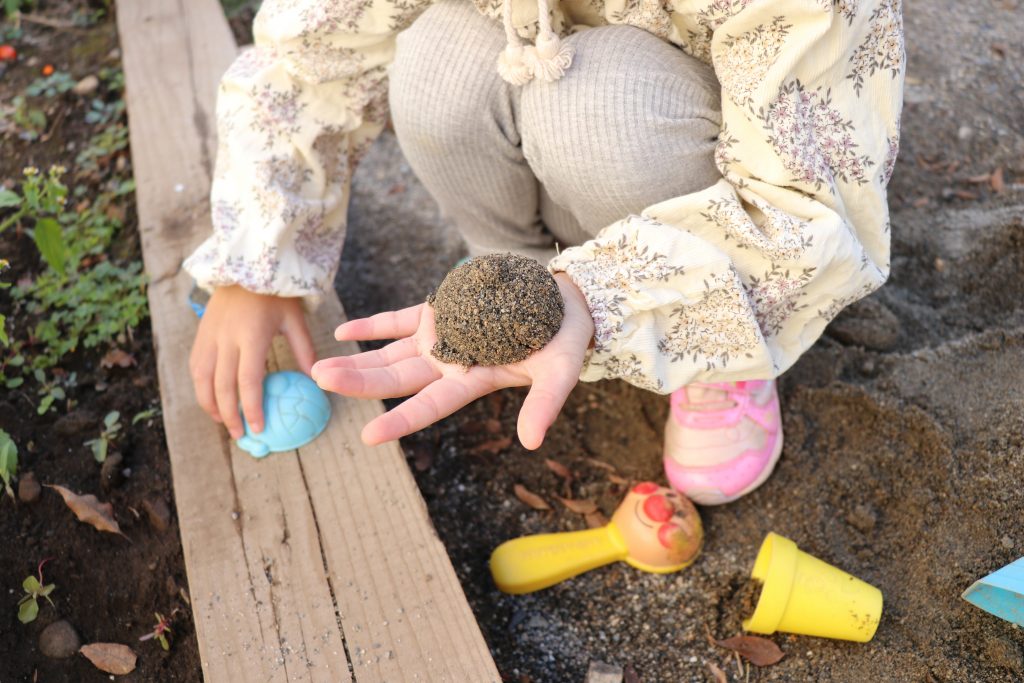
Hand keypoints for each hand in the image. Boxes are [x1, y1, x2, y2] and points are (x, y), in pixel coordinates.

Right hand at [189, 285, 315, 438]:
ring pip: (202, 379)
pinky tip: (211, 400)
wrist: (246, 266)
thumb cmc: (277, 295)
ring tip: (223, 423)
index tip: (259, 428)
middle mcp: (226, 338)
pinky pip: (195, 366)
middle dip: (230, 415)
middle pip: (222, 386)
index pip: (248, 381)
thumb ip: (304, 350)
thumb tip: (315, 380)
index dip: (251, 408)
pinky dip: (201, 388)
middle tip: (241, 435)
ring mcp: (209, 336)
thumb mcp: (295, 320)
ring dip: (210, 405)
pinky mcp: (200, 334)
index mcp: (252, 336)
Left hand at [312, 273, 594, 448]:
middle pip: (397, 379)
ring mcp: (441, 339)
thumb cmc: (565, 340)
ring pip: (390, 353)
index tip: (369, 436)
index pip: (430, 407)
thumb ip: (546, 405)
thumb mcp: (561, 371)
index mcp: (473, 382)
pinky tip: (344, 331)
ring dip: (356, 359)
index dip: (401, 421)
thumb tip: (532, 443)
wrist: (565, 302)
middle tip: (320, 380)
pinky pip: (399, 320)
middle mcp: (449, 365)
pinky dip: (373, 325)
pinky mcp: (440, 312)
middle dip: (359, 381)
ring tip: (319, 366)